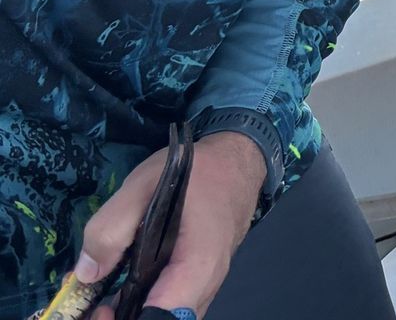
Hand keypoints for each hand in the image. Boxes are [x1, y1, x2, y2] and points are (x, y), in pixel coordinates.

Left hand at [76, 131, 264, 319]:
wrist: (239, 159)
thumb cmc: (197, 170)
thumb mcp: (143, 186)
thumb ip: (110, 228)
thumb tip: (87, 274)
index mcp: (198, 264)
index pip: (166, 317)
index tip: (100, 310)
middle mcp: (207, 283)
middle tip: (96, 307)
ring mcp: (207, 285)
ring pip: (172, 317)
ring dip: (135, 315)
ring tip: (103, 303)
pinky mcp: (201, 281)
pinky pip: (175, 306)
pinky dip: (147, 307)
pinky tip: (122, 295)